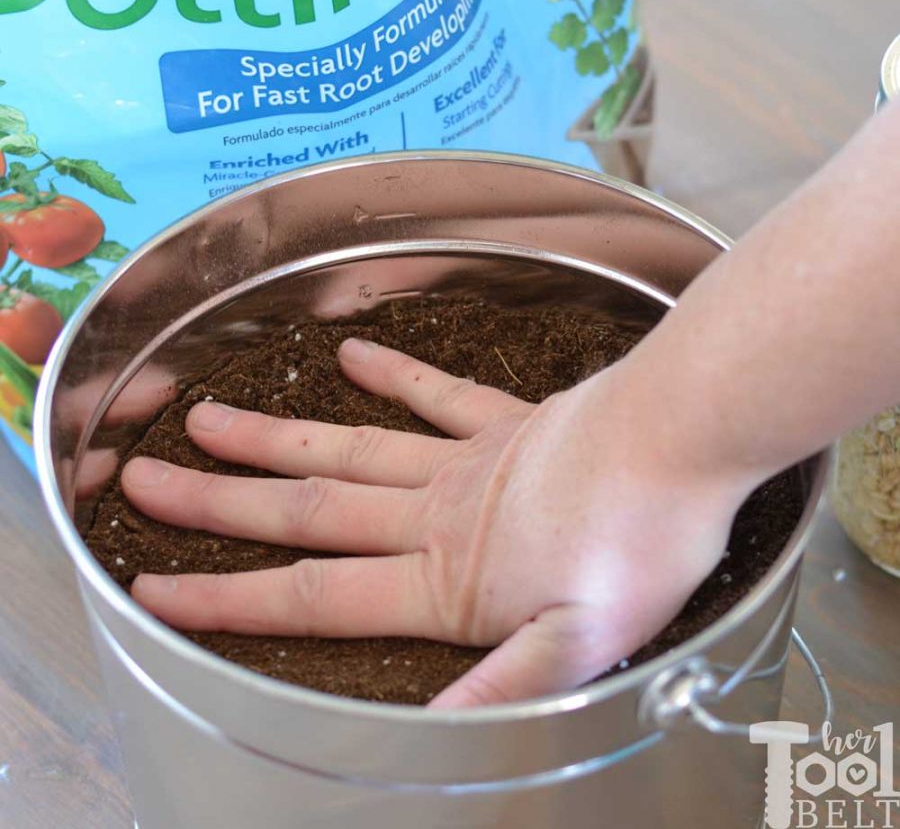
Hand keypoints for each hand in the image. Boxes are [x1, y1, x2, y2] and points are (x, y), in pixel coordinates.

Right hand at [122, 338, 746, 707]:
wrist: (680, 439)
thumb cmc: (641, 542)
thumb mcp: (585, 645)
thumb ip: (506, 687)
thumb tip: (435, 729)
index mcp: (445, 577)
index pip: (313, 593)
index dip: (228, 598)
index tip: (156, 588)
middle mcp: (435, 512)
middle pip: (305, 511)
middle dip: (217, 505)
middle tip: (145, 481)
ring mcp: (464, 460)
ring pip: (346, 449)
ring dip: (273, 441)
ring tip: (209, 421)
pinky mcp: (503, 420)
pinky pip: (435, 395)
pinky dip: (391, 376)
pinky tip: (349, 359)